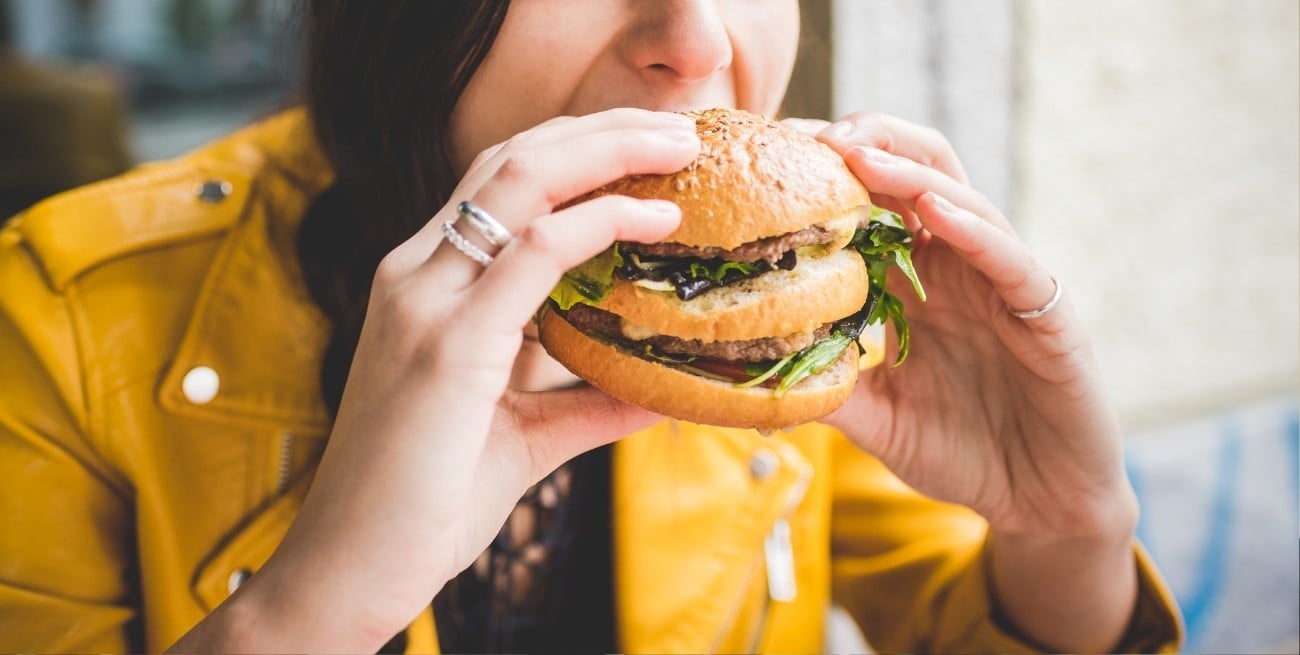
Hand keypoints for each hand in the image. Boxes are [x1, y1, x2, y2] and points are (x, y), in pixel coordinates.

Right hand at [170, 109, 699, 651]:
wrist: (348, 568)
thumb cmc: (424, 502)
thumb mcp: (522, 435)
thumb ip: (587, 403)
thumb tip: (661, 390)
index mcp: (423, 284)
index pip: (500, 182)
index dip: (578, 150)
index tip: (651, 148)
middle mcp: (414, 274)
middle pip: (512, 158)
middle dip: (603, 129)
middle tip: (681, 127)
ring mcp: (423, 302)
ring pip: (520, 180)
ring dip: (609, 152)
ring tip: (680, 148)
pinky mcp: (445, 344)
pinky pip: (530, 253)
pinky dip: (598, 222)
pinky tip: (652, 222)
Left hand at [797, 112, 1139, 650]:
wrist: (1040, 501)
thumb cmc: (962, 451)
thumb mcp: (877, 419)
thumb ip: (828, 388)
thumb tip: (747, 375)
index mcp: (918, 284)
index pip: (873, 206)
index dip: (830, 175)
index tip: (773, 156)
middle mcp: (959, 270)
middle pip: (918, 175)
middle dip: (869, 143)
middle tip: (812, 134)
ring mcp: (1003, 284)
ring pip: (962, 200)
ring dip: (909, 171)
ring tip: (859, 150)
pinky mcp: (1046, 313)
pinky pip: (1010, 259)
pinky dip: (973, 229)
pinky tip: (933, 210)